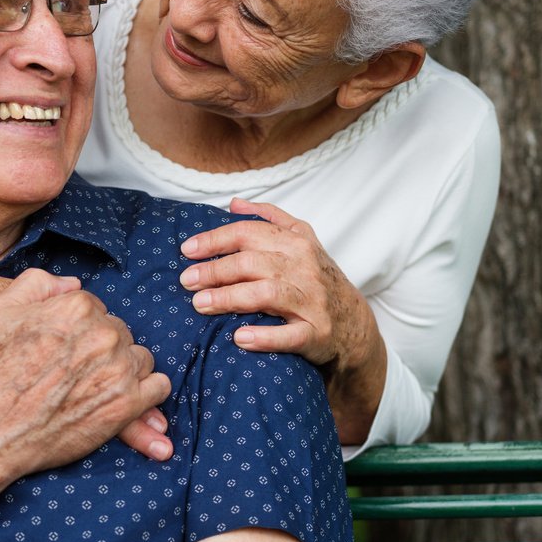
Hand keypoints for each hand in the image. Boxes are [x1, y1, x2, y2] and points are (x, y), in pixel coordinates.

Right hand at [0, 269, 172, 476]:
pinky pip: (157, 387)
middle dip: (102, 348)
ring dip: (124, 368)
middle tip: (76, 371)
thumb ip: (38, 285)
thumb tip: (73, 285)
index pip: (96, 309)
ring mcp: (118, 370)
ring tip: (95, 386)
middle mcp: (103, 334)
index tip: (64, 348)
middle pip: (119, 332)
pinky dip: (145, 392)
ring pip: (139, 358)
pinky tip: (123, 398)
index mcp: (77, 307)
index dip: (78, 329)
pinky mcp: (126, 405)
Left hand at [180, 199, 386, 443]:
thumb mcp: (302, 240)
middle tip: (187, 281)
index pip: (249, 233)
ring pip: (267, 294)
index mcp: (295, 243)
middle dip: (215, 271)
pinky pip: (290, 335)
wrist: (355, 324)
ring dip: (230, 298)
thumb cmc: (318, 278)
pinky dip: (265, 336)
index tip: (187, 250)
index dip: (215, 240)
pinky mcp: (317, 333)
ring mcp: (312, 301)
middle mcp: (304, 268)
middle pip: (252, 263)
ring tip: (200, 304)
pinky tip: (240, 338)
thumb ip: (269, 218)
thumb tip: (234, 203)